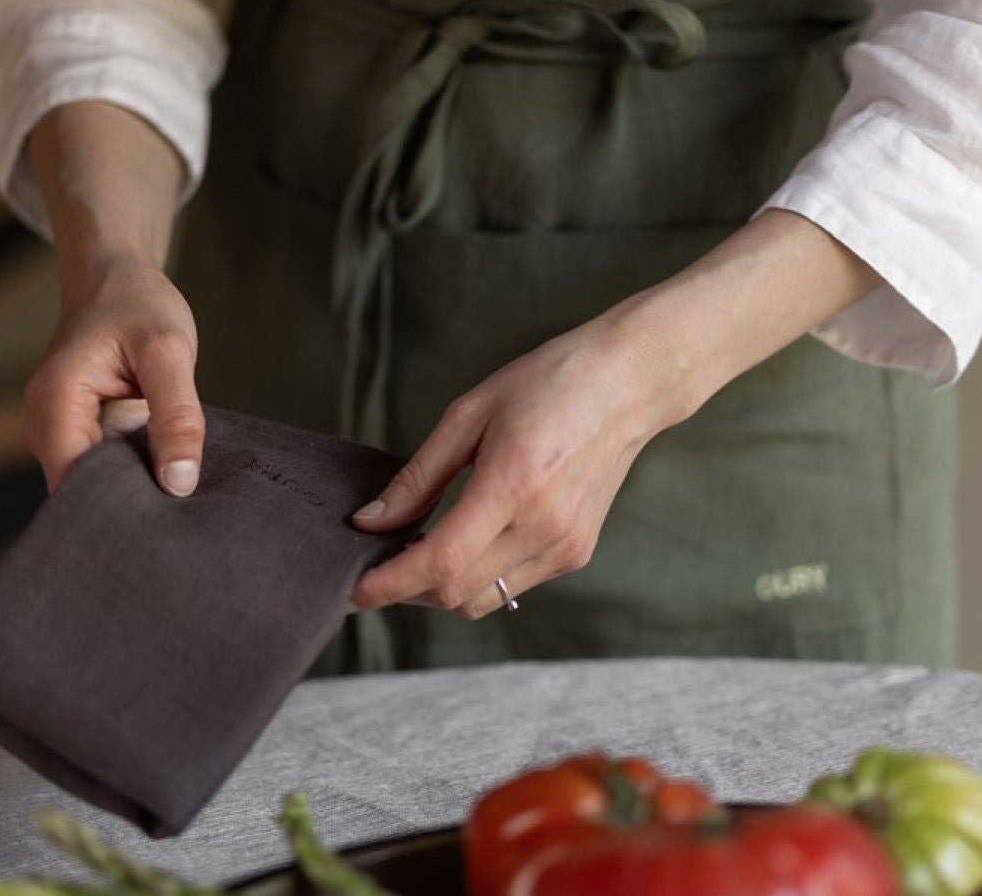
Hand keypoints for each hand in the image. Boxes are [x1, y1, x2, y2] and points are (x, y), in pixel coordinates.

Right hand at [22, 254, 203, 493]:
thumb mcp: (169, 351)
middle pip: (80, 490)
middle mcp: (42, 423)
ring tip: (177, 482)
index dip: (120, 505)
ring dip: (132, 483)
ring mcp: (54, 430)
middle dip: (129, 501)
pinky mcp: (72, 431)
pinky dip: (130, 467)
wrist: (114, 276)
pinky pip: (99, 465)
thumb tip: (179, 484)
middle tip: (182, 508)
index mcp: (54, 401)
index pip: (76, 484)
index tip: (167, 517)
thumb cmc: (137, 304)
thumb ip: (177, 416)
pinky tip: (163, 462)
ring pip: (91, 481)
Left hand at [348, 297, 684, 617]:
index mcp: (513, 485)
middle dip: (405, 588)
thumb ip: (419, 476)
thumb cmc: (548, 383)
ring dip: (440, 586)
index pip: (440, 562)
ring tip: (414, 550)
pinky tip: (463, 540)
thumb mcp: (470, 413)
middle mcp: (543, 527)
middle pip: (455, 593)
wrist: (628, 384)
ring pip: (482, 599)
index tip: (353, 587)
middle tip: (374, 561)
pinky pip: (511, 586)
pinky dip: (476, 576)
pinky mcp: (576, 552)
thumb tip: (371, 520)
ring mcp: (565, 546)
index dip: (389, 583)